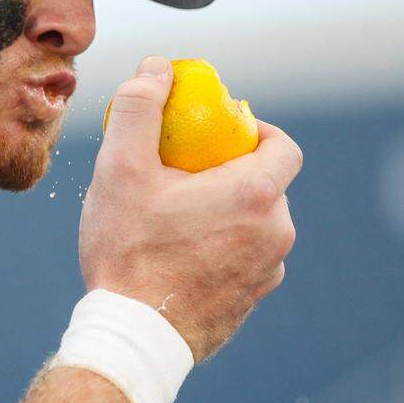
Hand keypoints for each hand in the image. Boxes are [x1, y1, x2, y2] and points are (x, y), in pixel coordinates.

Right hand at [79, 56, 302, 362]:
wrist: (131, 335)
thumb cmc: (127, 250)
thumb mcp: (120, 167)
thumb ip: (140, 106)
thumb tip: (157, 67)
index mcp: (256, 194)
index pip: (282, 145)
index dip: (254, 131)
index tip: (217, 133)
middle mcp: (276, 233)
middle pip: (266, 183)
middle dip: (229, 171)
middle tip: (181, 174)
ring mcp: (268, 272)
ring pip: (255, 222)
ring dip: (225, 211)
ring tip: (174, 216)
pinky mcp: (252, 302)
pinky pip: (246, 257)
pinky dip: (222, 247)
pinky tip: (178, 254)